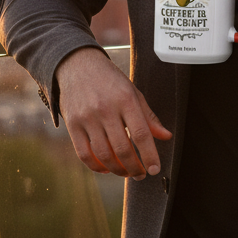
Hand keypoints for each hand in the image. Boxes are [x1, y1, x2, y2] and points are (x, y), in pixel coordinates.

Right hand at [55, 47, 171, 179]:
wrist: (76, 64)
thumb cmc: (108, 79)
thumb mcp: (132, 91)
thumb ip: (148, 116)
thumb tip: (165, 136)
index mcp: (125, 99)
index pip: (141, 134)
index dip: (150, 156)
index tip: (155, 169)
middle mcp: (106, 109)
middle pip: (122, 148)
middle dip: (135, 168)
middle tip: (141, 174)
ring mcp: (87, 117)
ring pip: (104, 155)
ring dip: (117, 170)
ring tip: (126, 172)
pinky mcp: (72, 124)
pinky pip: (84, 153)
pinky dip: (96, 166)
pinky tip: (106, 168)